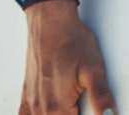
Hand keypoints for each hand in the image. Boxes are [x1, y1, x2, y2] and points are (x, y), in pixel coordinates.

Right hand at [20, 0, 116, 114]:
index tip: (91, 111)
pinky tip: (48, 111)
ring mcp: (32, 102)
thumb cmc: (71, 42)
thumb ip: (101, 97)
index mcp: (58, 108)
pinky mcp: (27, 94)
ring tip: (71, 106)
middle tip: (81, 105)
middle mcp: (41, 108)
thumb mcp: (93, 69)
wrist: (50, 22)